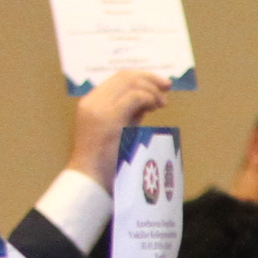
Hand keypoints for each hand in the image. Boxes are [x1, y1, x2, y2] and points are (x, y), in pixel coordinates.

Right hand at [67, 70, 172, 187]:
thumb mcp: (118, 130)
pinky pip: (134, 97)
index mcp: (91, 103)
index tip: (160, 85)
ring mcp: (99, 109)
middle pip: (125, 76)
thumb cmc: (105, 162)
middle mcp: (92, 102)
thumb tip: (148, 100)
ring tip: (162, 103)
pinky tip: (155, 107)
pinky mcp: (109, 119)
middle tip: (167, 87)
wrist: (89, 181)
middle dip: (150, 78)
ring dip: (151, 89)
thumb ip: (129, 114)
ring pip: (130, 82)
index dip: (141, 77)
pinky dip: (149, 98)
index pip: (117, 78)